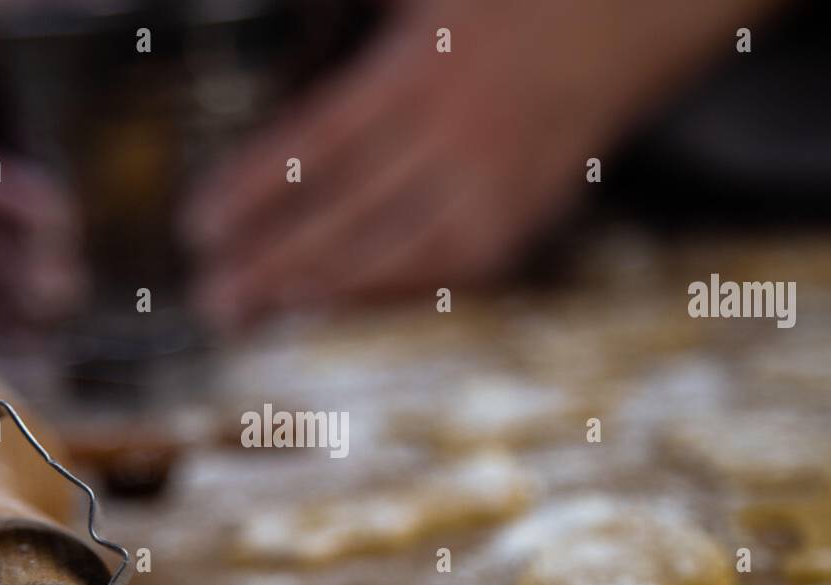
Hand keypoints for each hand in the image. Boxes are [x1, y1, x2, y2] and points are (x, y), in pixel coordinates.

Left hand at [183, 0, 781, 328]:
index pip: (318, 144)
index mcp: (422, 67)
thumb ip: (344, 21)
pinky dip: (389, 290)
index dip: (253, 192)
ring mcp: (497, 181)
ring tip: (258, 310)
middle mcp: (458, 133)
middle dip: (272, 261)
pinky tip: (339, 301)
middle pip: (347, 214)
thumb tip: (277, 79)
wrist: (631, 13)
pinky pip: (449, 269)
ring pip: (397, 256)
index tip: (199, 227)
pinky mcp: (526, 215)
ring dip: (322, 289)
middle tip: (213, 296)